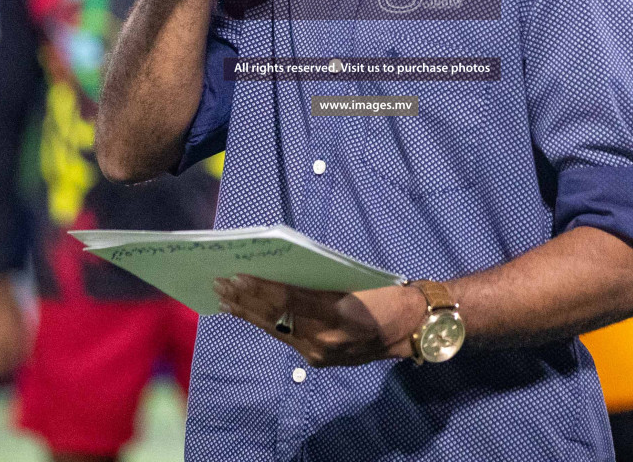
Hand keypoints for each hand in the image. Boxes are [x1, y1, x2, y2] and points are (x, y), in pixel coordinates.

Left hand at [214, 275, 427, 367]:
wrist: (413, 329)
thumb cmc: (388, 295)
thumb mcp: (356, 281)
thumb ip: (320, 282)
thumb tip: (282, 273)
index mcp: (337, 313)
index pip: (290, 299)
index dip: (261, 288)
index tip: (238, 275)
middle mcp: (325, 338)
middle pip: (277, 316)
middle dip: (246, 299)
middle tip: (220, 283)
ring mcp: (320, 353)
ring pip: (276, 329)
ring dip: (248, 313)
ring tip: (224, 298)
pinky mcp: (319, 359)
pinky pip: (285, 339)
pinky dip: (264, 324)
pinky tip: (247, 315)